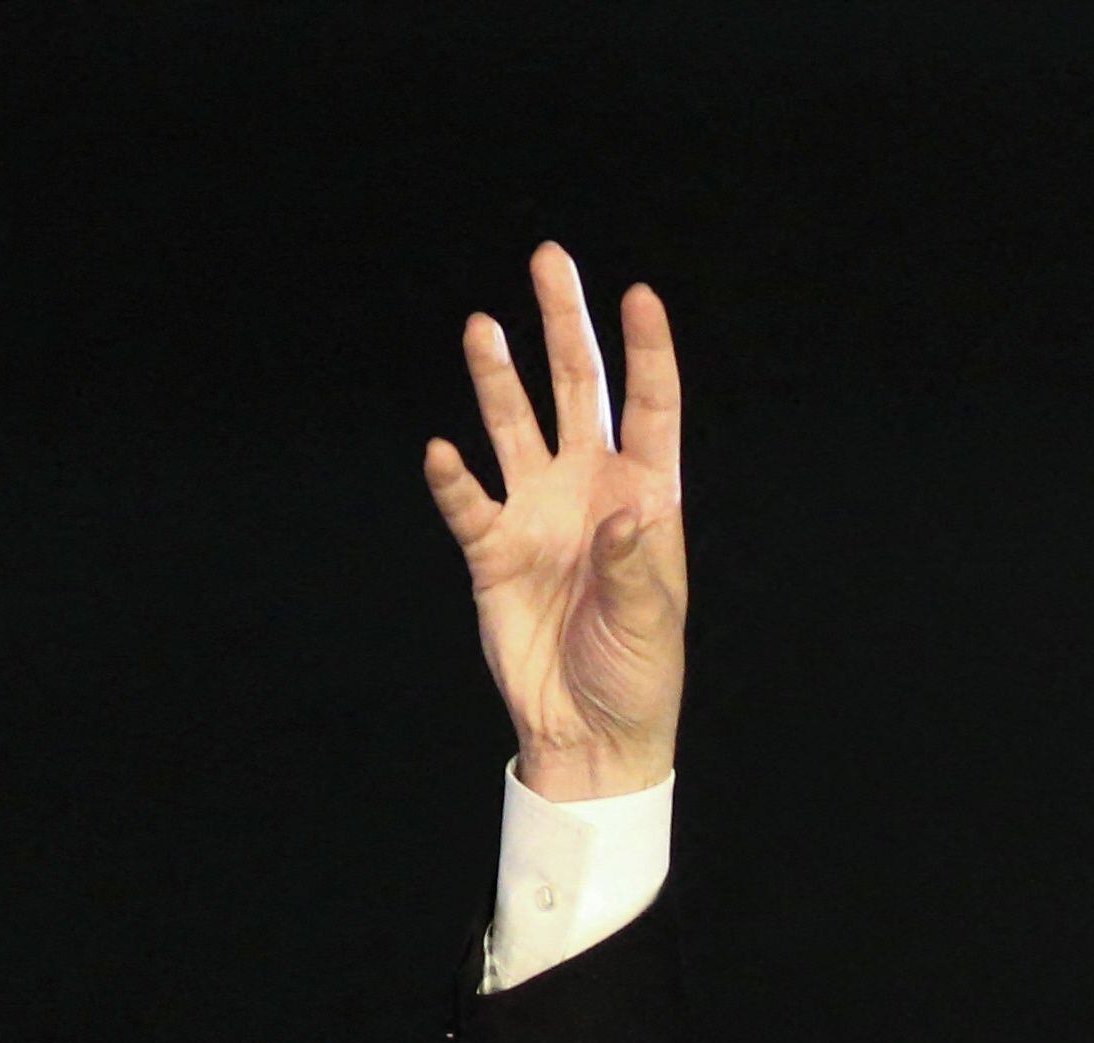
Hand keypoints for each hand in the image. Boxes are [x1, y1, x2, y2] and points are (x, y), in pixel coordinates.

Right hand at [423, 243, 683, 801]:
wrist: (589, 732)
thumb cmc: (638, 673)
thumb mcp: (651, 621)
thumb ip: (635, 563)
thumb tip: (624, 512)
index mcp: (645, 495)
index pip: (649, 406)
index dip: (646, 351)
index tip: (639, 295)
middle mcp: (589, 488)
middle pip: (576, 389)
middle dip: (564, 326)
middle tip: (549, 260)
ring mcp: (537, 513)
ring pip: (515, 426)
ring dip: (499, 380)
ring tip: (483, 328)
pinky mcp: (492, 550)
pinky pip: (467, 503)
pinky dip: (453, 479)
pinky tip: (442, 452)